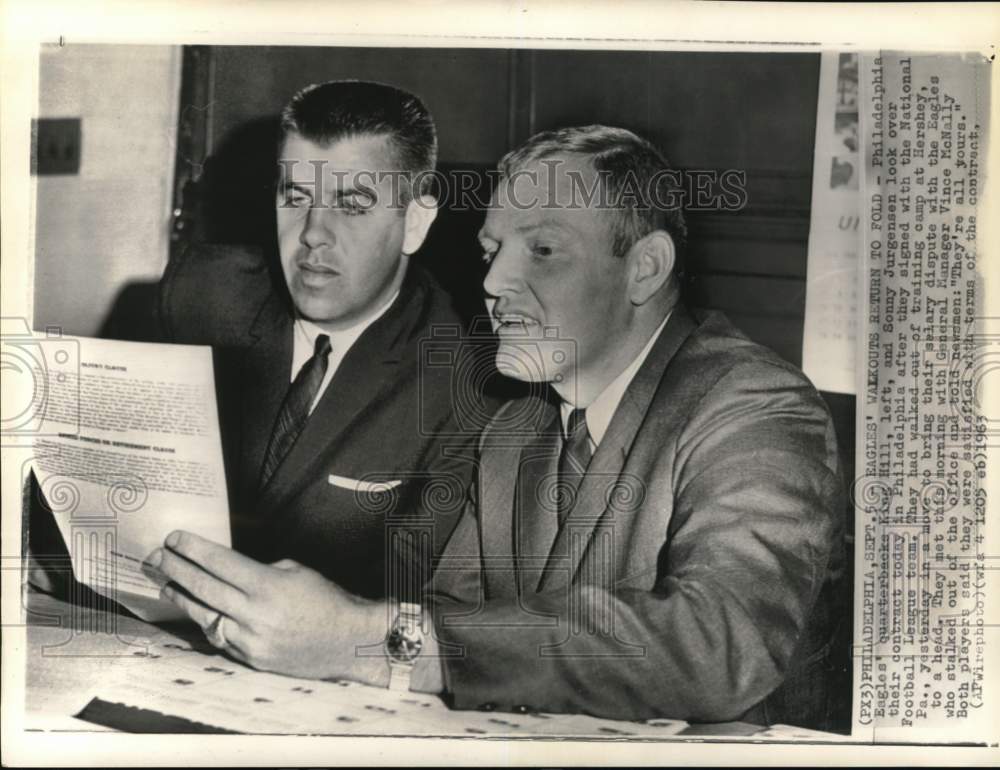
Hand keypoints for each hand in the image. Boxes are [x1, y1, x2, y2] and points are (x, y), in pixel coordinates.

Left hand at [146, 530, 389, 684]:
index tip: (175, 538)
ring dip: (182, 597)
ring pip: (205, 615)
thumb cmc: (327, 601)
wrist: (350, 642)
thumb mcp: (295, 572)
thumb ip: (259, 573)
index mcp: (269, 587)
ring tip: (164, 582)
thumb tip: (229, 572)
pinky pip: (220, 637)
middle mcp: (256, 615)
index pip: (221, 563)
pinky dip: (206, 620)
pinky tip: (195, 609)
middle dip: (176, 569)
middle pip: (204, 588)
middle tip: (156, 557)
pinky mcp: (251, 659)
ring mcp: (251, 640)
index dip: (194, 549)